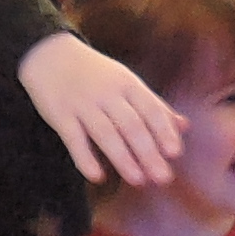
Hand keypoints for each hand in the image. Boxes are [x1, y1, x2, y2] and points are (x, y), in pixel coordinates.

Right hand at [16, 32, 183, 185]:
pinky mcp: (60, 114)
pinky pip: (73, 139)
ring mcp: (82, 103)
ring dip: (123, 158)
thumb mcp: (126, 83)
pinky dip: (85, 158)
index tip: (174, 153)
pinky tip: (97, 177)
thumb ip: (154, 105)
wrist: (50, 54)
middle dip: (148, 152)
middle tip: (163, 177)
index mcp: (127, 84)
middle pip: (131, 125)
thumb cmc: (96, 74)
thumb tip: (184, 127)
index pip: (150, 109)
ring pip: (105, 133)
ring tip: (138, 180)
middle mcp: (107, 93)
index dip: (163, 130)